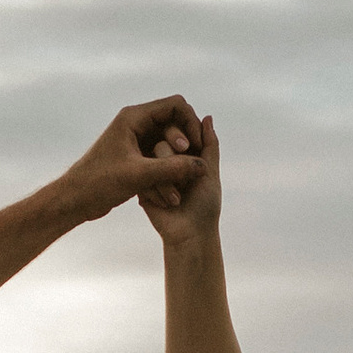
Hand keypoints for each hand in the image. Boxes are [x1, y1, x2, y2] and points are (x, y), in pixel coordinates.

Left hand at [56, 95, 204, 225]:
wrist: (75, 200)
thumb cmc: (99, 183)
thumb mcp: (138, 176)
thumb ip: (172, 169)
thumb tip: (202, 166)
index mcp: (134, 117)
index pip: (175, 106)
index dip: (190, 123)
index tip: (193, 147)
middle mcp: (136, 124)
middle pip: (176, 122)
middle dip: (186, 143)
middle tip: (191, 165)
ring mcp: (137, 140)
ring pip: (171, 141)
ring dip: (180, 158)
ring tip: (185, 179)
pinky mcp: (137, 157)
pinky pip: (163, 156)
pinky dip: (171, 168)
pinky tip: (174, 187)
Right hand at [139, 110, 218, 247]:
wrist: (189, 235)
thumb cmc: (204, 206)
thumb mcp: (210, 171)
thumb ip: (209, 144)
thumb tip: (207, 117)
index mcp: (185, 156)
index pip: (179, 135)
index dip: (184, 141)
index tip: (192, 156)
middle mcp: (168, 161)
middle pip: (163, 143)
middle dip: (175, 161)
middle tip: (185, 183)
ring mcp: (153, 173)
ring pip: (152, 157)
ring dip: (168, 179)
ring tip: (178, 199)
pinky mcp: (142, 187)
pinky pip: (143, 176)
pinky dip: (158, 189)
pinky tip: (168, 204)